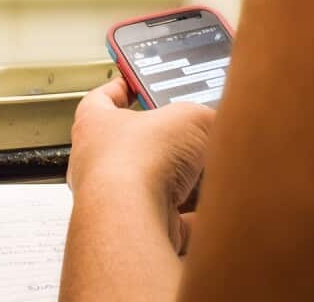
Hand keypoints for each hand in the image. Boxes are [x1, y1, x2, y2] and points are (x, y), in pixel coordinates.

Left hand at [67, 77, 214, 253]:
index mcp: (94, 124)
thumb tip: (219, 121)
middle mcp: (97, 163)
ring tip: (209, 171)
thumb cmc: (135, 162)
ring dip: (182, 182)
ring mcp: (115, 200)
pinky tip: (213, 210)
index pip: (102, 99)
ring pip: (153, 186)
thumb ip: (204, 116)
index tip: (136, 83)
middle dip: (166, 143)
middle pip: (134, 146)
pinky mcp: (136, 229)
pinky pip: (171, 222)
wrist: (130, 218)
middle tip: (192, 134)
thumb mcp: (188, 118)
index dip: (122, 87)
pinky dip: (194, 218)